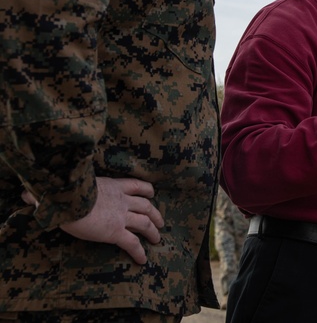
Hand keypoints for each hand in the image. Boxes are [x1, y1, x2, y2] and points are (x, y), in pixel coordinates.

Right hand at [23, 176, 164, 264]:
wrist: (68, 198)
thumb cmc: (64, 189)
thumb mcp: (67, 184)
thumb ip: (57, 189)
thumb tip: (27, 194)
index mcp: (113, 186)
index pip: (137, 185)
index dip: (147, 190)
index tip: (152, 194)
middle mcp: (122, 200)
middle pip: (146, 205)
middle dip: (155, 214)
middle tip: (160, 222)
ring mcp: (121, 216)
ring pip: (144, 223)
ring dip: (153, 231)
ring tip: (157, 239)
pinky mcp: (116, 232)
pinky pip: (132, 243)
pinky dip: (139, 252)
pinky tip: (143, 260)